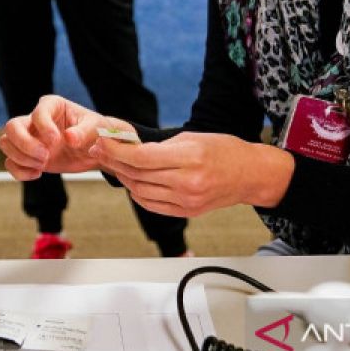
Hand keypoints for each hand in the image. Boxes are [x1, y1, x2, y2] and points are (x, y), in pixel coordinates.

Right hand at [0, 95, 131, 179]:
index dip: (44, 128)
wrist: (96, 150)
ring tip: (43, 164)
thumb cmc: (97, 132)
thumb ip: (83, 132)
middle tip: (45, 157)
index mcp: (52, 105)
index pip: (38, 113)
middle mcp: (35, 119)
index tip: (57, 142)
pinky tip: (37, 174)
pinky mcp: (27, 154)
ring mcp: (29, 137)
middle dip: (25, 144)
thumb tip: (68, 137)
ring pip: (6, 143)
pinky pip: (10, 162)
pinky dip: (19, 171)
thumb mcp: (96, 129)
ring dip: (22, 158)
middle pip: (12, 126)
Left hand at [90, 132, 294, 217]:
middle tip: (99, 151)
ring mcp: (187, 201)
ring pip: (140, 192)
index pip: (141, 157)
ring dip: (123, 178)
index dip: (116, 151)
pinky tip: (131, 181)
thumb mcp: (193, 137)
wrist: (250, 174)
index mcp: (189, 158)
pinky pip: (152, 205)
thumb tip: (132, 149)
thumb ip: (162, 146)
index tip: (100, 143)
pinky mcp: (187, 212)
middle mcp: (187, 182)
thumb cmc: (225, 151)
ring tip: (113, 165)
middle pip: (137, 175)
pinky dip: (137, 193)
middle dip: (113, 162)